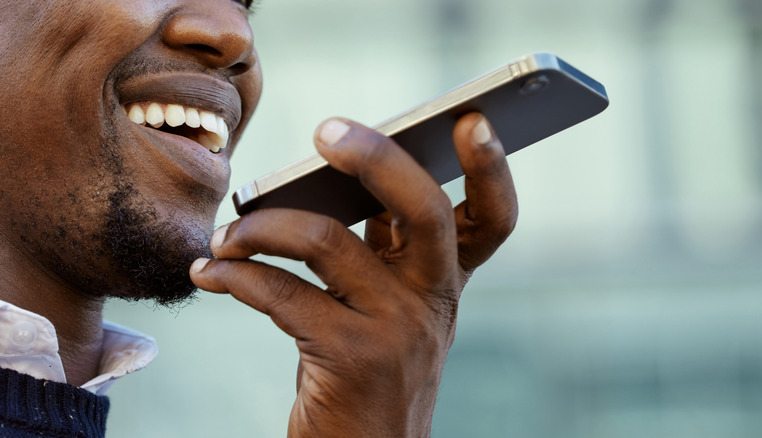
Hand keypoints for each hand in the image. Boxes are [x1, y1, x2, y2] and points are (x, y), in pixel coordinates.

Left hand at [190, 113, 516, 436]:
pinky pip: (280, 293)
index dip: (491, 169)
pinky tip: (208, 272)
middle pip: (421, 207)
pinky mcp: (351, 358)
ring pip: (326, 241)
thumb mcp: (390, 311)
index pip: (492, 220)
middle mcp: (433, 301)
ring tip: (226, 235)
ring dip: (261, 227)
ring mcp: (397, 329)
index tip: (469, 122)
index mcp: (445, 282)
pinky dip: (234, 274)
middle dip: (374, 156)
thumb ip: (378, 251)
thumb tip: (327, 184)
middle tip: (325, 132)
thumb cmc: (368, 372)